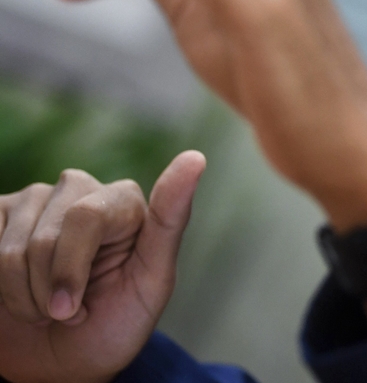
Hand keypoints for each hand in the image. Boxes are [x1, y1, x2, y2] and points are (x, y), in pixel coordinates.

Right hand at [0, 152, 204, 382]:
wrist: (63, 362)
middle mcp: (79, 189)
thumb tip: (195, 158)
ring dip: (20, 297)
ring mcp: (34, 201)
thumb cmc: (113, 321)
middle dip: (48, 292)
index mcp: (123, 201)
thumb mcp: (152, 281)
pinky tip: (12, 292)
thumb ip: (170, 219)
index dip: (69, 271)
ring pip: (8, 250)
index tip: (72, 313)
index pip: (84, 217)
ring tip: (43, 308)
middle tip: (65, 314)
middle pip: (44, 238)